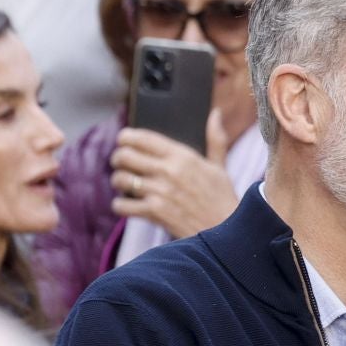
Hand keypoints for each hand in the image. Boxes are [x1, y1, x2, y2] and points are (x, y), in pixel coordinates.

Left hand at [111, 113, 238, 240]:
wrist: (226, 232)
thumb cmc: (222, 199)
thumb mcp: (220, 167)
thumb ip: (215, 139)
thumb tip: (215, 114)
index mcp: (182, 156)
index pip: (141, 137)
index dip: (126, 137)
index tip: (124, 142)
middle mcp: (169, 171)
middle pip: (124, 155)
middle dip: (118, 159)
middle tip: (122, 164)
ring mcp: (160, 192)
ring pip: (120, 179)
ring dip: (119, 182)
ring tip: (125, 184)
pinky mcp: (155, 212)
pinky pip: (122, 205)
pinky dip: (121, 206)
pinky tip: (127, 205)